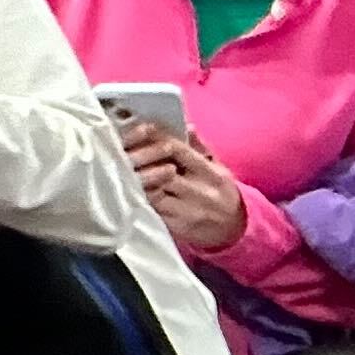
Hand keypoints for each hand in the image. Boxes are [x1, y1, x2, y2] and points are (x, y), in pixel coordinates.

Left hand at [120, 121, 246, 253]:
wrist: (234, 229)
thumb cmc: (221, 192)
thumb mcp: (218, 168)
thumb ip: (201, 148)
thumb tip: (187, 125)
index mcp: (211, 174)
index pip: (180, 152)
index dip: (158, 139)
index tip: (142, 130)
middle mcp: (200, 192)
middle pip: (162, 173)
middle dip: (141, 161)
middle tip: (122, 150)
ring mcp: (187, 212)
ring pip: (153, 194)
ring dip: (136, 181)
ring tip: (121, 169)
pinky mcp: (175, 227)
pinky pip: (151, 211)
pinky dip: (138, 198)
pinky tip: (126, 189)